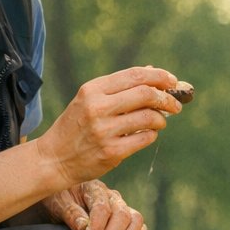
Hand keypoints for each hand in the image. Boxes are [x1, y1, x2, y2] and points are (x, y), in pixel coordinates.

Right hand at [37, 67, 183, 185]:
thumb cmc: (76, 126)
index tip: (173, 81)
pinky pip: (144, 139)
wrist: (54, 159)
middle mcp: (97, 107)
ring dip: (161, 119)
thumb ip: (119, 87)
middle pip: (146, 94)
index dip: (159, 77)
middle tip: (175, 105)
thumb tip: (152, 71)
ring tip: (160, 121)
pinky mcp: (111, 152)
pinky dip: (152, 134)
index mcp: (92, 89)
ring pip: (149, 117)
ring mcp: (104, 131)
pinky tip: (148, 134)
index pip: (135, 75)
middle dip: (167, 98)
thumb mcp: (89, 99)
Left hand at [46, 180, 147, 229]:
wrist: (61, 203)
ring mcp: (121, 207)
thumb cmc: (57, 202)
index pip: (101, 208)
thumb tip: (83, 227)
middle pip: (121, 214)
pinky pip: (139, 226)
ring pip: (135, 219)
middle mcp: (111, 196)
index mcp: (93, 188)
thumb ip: (70, 213)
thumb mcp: (57, 205)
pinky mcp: (126, 219)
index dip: (96, 229)